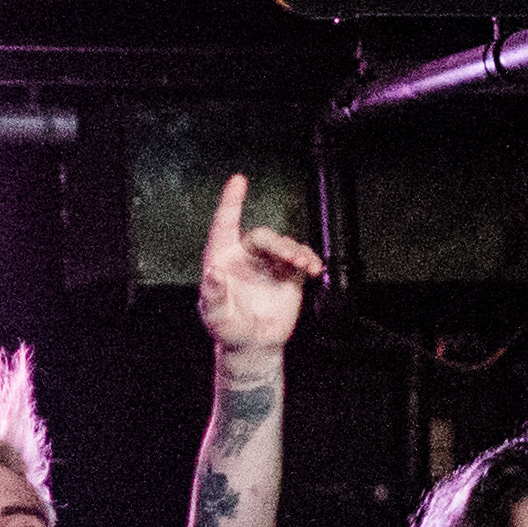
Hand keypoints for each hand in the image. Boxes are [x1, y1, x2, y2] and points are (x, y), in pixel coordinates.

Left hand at [198, 172, 323, 358]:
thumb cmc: (228, 329)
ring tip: (305, 266)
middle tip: (290, 258)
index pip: (225, 225)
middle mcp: (245, 257)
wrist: (254, 346)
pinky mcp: (288, 275)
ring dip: (296, 252)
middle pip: (263, 236)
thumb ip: (214, 296)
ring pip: (284, 245)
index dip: (231, 202)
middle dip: (278, 244)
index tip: (238, 180)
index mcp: (223, 259)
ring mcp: (268, 264)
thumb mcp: (216, 317)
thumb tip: (212, 274)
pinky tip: (314, 270)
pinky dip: (310, 261)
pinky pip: (301, 258)